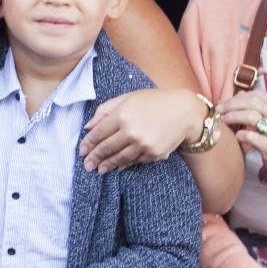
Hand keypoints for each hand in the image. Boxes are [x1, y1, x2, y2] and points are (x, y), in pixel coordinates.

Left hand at [80, 89, 200, 171]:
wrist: (184, 111)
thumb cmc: (153, 101)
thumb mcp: (127, 98)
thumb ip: (105, 110)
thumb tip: (88, 126)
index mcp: (122, 115)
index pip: (98, 133)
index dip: (88, 143)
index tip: (82, 151)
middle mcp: (131, 131)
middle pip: (106, 148)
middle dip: (94, 158)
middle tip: (87, 165)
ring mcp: (143, 144)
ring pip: (119, 158)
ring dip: (107, 165)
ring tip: (99, 169)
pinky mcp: (154, 154)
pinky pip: (135, 161)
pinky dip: (124, 165)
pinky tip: (117, 167)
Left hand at [217, 91, 266, 198]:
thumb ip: (261, 108)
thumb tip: (239, 94)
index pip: (258, 95)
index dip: (238, 97)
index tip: (225, 103)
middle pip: (252, 102)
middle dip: (231, 105)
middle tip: (218, 110)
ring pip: (250, 116)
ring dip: (232, 117)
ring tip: (223, 121)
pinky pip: (249, 136)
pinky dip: (239, 135)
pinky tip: (237, 137)